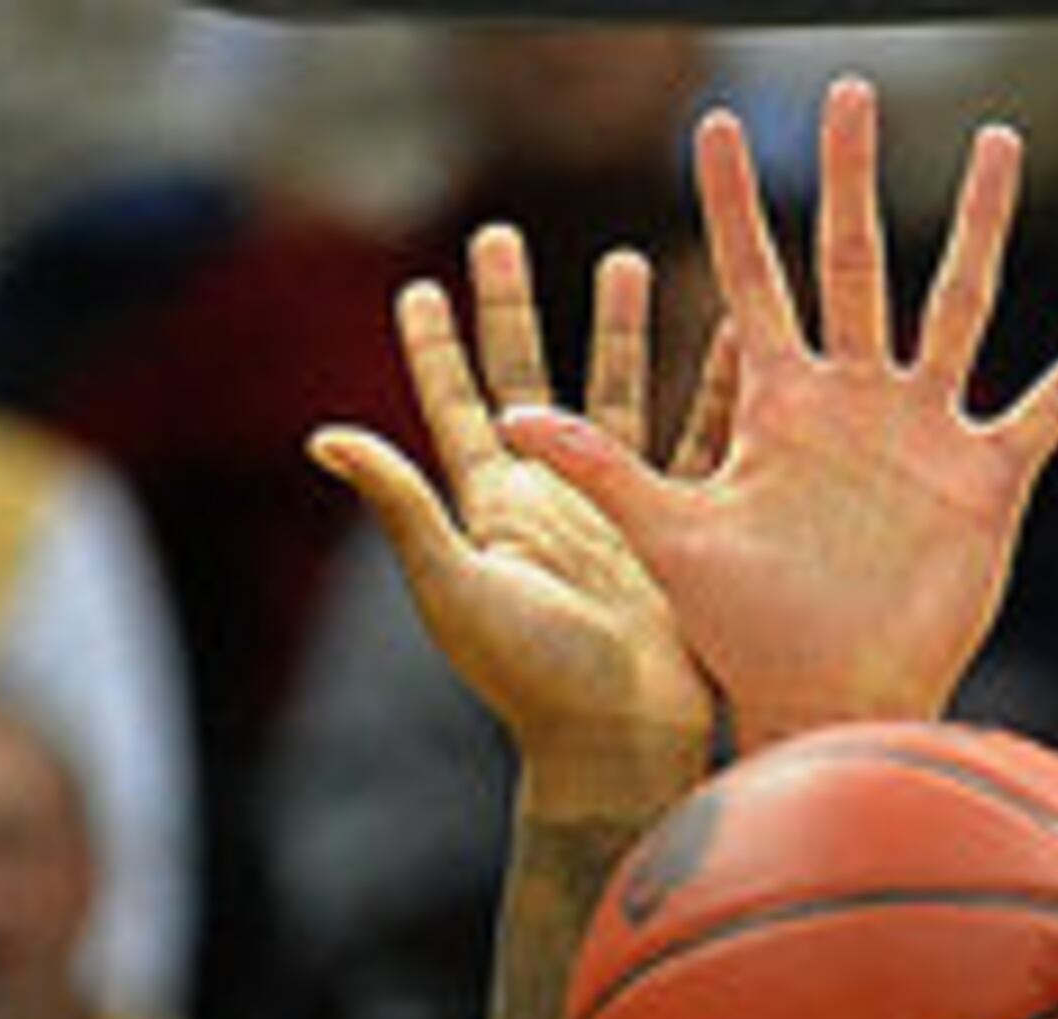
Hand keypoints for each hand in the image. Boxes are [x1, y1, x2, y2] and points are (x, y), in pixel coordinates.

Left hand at [312, 229, 714, 813]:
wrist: (617, 744)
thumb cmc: (530, 678)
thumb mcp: (453, 585)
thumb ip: (399, 507)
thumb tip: (323, 436)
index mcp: (492, 509)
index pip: (454, 408)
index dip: (433, 348)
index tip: (418, 289)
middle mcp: (549, 498)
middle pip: (525, 377)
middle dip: (511, 306)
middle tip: (497, 235)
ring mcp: (614, 508)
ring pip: (614, 392)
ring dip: (616, 328)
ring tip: (626, 259)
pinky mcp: (675, 526)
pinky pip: (700, 438)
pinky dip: (714, 384)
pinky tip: (733, 334)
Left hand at [512, 77, 1057, 746]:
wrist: (819, 706)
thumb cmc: (737, 638)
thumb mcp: (664, 539)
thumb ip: (598, 471)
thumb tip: (505, 422)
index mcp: (776, 409)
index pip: (749, 281)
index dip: (732, 208)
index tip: (712, 129)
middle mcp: (852, 402)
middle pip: (854, 264)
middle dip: (849, 180)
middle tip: (848, 91)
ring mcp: (923, 432)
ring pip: (957, 303)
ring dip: (982, 225)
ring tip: (1000, 143)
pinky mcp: (984, 478)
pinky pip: (1052, 401)